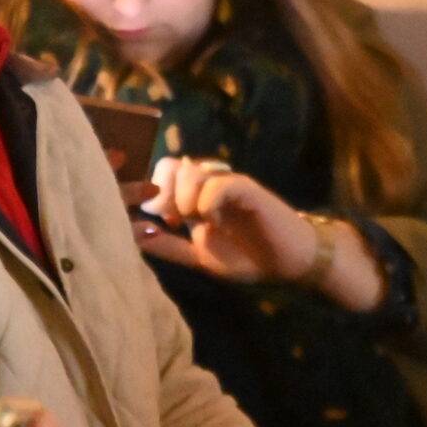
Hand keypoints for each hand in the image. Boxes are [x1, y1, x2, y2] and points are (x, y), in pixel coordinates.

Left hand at [137, 159, 317, 282]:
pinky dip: (209, 204)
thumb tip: (137, 236)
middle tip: (176, 221)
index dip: (156, 193)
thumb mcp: (200, 257)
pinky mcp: (247, 188)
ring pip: (190, 171)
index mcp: (196, 196)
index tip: (166, 223)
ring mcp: (228, 183)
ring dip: (185, 200)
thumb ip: (170, 247)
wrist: (288, 262)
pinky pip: (217, 184)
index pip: (163, 172)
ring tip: (198, 221)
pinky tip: (215, 221)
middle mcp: (209, 183)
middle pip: (170, 165)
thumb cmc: (248, 257)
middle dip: (165, 195)